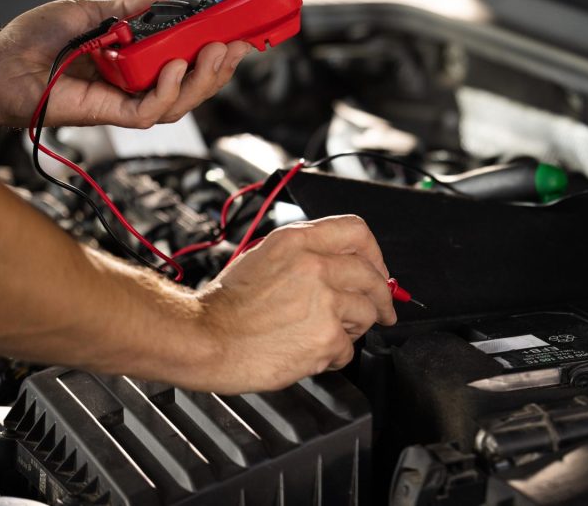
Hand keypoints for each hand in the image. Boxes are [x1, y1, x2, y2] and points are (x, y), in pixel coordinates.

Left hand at [0, 0, 253, 127]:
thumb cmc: (32, 41)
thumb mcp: (91, 10)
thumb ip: (132, 8)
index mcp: (135, 59)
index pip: (185, 59)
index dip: (213, 50)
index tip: (235, 32)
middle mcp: (135, 83)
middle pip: (193, 85)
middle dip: (220, 67)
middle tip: (235, 45)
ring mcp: (126, 101)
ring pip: (182, 102)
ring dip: (204, 79)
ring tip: (214, 53)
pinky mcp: (113, 115)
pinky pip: (152, 110)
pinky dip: (170, 90)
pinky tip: (174, 66)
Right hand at [193, 215, 396, 392]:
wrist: (203, 339)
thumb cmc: (226, 305)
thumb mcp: (264, 257)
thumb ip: (305, 254)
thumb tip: (344, 264)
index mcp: (298, 241)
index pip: (357, 232)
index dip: (374, 255)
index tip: (378, 272)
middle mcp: (314, 265)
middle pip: (372, 276)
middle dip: (382, 297)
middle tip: (383, 310)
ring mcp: (324, 301)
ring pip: (366, 313)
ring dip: (353, 328)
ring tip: (325, 334)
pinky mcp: (325, 336)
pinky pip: (348, 348)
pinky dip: (334, 356)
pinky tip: (311, 353)